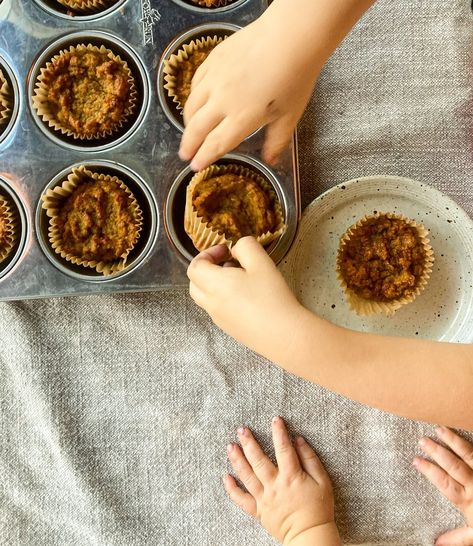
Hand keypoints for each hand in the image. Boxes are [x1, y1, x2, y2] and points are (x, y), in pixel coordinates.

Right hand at [179, 15, 319, 170]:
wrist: (291, 37)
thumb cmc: (295, 78)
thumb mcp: (289, 116)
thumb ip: (277, 141)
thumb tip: (270, 161)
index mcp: (242, 118)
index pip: (216, 143)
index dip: (203, 157)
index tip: (195, 166)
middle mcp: (223, 101)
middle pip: (197, 128)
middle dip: (188, 145)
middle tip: (184, 154)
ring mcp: (215, 79)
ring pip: (191, 105)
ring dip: (187, 122)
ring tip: (189, 131)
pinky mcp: (213, 60)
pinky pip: (195, 83)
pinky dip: (193, 97)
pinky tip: (196, 102)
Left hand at [187, 237, 305, 362]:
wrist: (283, 335)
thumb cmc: (272, 298)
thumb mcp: (261, 263)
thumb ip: (246, 247)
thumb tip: (236, 249)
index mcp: (214, 285)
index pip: (195, 266)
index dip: (207, 254)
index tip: (226, 251)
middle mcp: (211, 303)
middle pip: (195, 283)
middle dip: (206, 269)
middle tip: (227, 263)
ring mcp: (219, 318)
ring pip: (205, 297)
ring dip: (214, 284)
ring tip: (239, 278)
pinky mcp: (229, 329)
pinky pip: (217, 309)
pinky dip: (223, 298)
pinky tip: (247, 296)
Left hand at [224, 417, 340, 545]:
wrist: (310, 536)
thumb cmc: (319, 508)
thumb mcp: (323, 482)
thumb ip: (310, 459)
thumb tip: (299, 440)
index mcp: (291, 476)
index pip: (283, 448)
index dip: (279, 432)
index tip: (275, 419)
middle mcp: (275, 485)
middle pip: (259, 460)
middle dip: (249, 443)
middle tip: (242, 429)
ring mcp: (264, 498)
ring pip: (247, 476)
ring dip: (237, 460)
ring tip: (230, 446)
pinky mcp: (259, 511)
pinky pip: (242, 500)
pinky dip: (232, 489)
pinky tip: (225, 477)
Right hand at [414, 426, 472, 544]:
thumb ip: (457, 538)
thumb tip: (436, 542)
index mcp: (467, 500)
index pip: (444, 482)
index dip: (430, 471)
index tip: (416, 460)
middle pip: (453, 465)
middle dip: (437, 452)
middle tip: (423, 440)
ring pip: (468, 454)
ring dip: (453, 441)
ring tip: (440, 428)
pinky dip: (470, 441)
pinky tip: (462, 432)